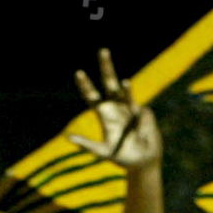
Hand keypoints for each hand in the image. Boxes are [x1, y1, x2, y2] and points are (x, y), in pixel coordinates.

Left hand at [68, 48, 161, 170]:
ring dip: (126, 86)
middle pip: (110, 83)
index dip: (86, 85)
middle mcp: (116, 107)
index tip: (79, 73)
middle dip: (107, 67)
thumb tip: (68, 137)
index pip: (92, 96)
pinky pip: (142, 116)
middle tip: (103, 50)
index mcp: (104, 115)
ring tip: (124, 82)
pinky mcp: (144, 114)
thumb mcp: (102, 152)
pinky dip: (142, 126)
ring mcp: (131, 108)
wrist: (143, 162)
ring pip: (126, 91)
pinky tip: (141, 135)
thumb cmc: (121, 157)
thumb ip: (86, 145)